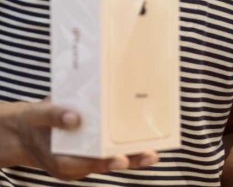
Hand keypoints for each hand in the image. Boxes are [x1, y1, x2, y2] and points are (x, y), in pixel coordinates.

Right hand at [0, 101, 158, 179]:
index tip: (120, 160)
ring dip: (136, 154)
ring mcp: (88, 158)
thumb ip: (54, 116)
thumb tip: (75, 118)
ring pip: (115, 158)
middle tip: (151, 155)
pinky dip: (129, 143)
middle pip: (107, 163)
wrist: (28, 131)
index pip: (87, 164)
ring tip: (156, 150)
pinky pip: (114, 148)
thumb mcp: (36, 116)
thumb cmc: (33, 123)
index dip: (105, 162)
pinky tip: (147, 135)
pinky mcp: (95, 149)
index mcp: (62, 161)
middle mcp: (79, 163)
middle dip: (130, 160)